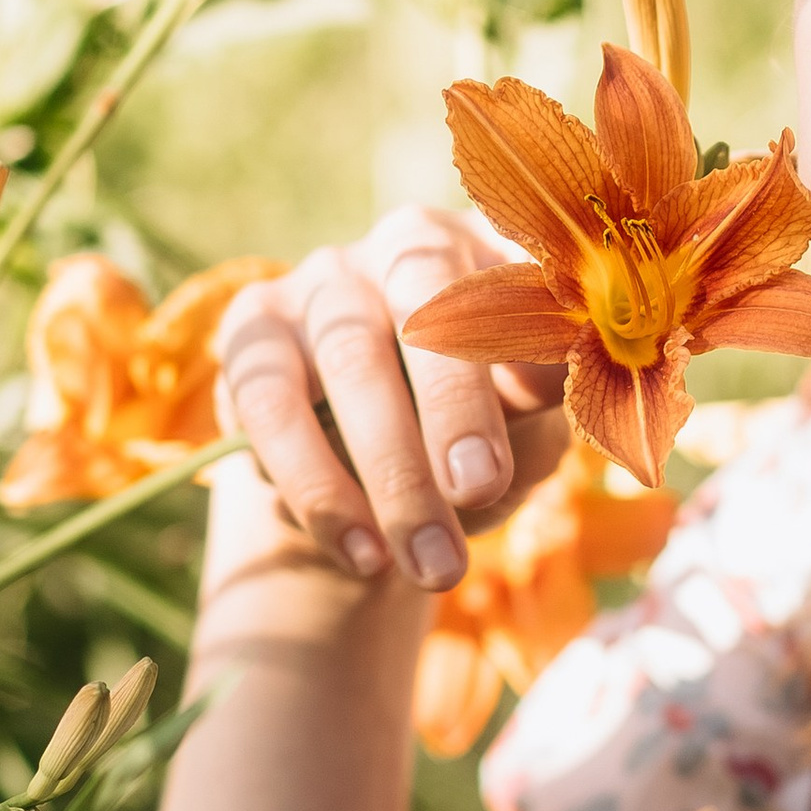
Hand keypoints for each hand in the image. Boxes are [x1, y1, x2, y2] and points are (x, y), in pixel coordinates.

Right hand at [214, 206, 566, 593]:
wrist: (378, 477)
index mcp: (494, 247)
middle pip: (425, 307)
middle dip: (455, 406)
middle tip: (480, 490)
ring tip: (432, 564)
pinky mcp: (251, 332)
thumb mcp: (526, 414)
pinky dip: (317, 486)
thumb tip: (559, 374)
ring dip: (392, 472)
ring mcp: (321, 282)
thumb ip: (537, 392)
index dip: (532, 326)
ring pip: (349, 361)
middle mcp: (402, 245)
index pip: (518, 270)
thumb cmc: (477, 427)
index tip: (558, 391)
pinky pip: (270, 403)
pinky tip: (363, 552)